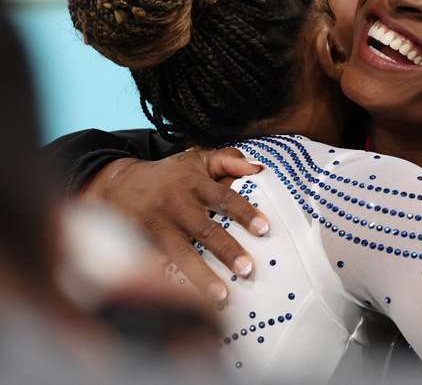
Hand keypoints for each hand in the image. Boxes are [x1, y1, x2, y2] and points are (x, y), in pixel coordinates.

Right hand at [84, 148, 267, 302]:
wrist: (114, 184)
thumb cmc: (168, 176)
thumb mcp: (196, 160)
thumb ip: (228, 161)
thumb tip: (259, 169)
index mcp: (194, 183)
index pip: (225, 198)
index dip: (244, 212)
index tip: (264, 229)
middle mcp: (176, 205)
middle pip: (205, 229)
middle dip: (227, 250)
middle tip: (247, 270)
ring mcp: (157, 226)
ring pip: (181, 253)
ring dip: (201, 276)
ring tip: (221, 297)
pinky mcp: (139, 244)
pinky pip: (156, 267)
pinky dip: (169, 285)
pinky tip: (184, 303)